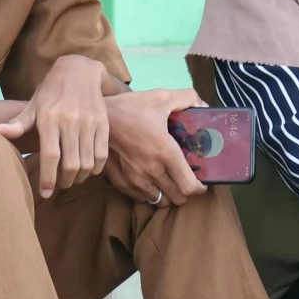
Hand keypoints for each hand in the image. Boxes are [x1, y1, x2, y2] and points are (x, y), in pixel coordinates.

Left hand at [0, 53, 110, 196]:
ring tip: (72, 178)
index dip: (47, 178)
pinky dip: (95, 168)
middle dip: (64, 181)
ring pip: (87, 162)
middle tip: (59, 185)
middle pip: (70, 164)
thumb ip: (18, 123)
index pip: (49, 156)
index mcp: (49, 119)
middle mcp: (70, 121)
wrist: (80, 70)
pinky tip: (87, 170)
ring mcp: (89, 123)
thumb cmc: (50, 91)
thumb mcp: (33, 105)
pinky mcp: (103, 123)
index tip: (45, 193)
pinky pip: (101, 154)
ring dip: (79, 177)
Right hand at [103, 88, 206, 206]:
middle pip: (177, 198)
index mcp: (165, 152)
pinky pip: (141, 198)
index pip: (189, 187)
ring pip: (159, 201)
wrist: (95, 119)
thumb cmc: (129, 108)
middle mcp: (152, 171)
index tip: (200, 181)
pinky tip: (148, 179)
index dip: (199, 188)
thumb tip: (203, 106)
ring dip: (166, 193)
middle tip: (184, 179)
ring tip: (166, 180)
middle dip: (185, 192)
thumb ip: (186, 98)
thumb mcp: (159, 97)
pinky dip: (148, 193)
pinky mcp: (121, 183)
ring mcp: (135, 180)